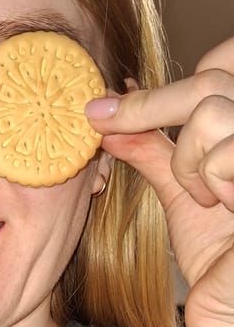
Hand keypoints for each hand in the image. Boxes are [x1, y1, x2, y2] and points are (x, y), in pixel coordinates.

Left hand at [86, 37, 233, 326]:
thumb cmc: (221, 262)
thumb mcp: (184, 193)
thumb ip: (156, 151)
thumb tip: (108, 118)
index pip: (222, 64)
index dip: (165, 85)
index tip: (105, 108)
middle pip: (210, 82)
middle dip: (153, 111)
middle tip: (119, 135)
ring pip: (212, 112)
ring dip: (188, 158)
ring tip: (204, 196)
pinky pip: (224, 155)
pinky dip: (208, 180)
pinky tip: (223, 207)